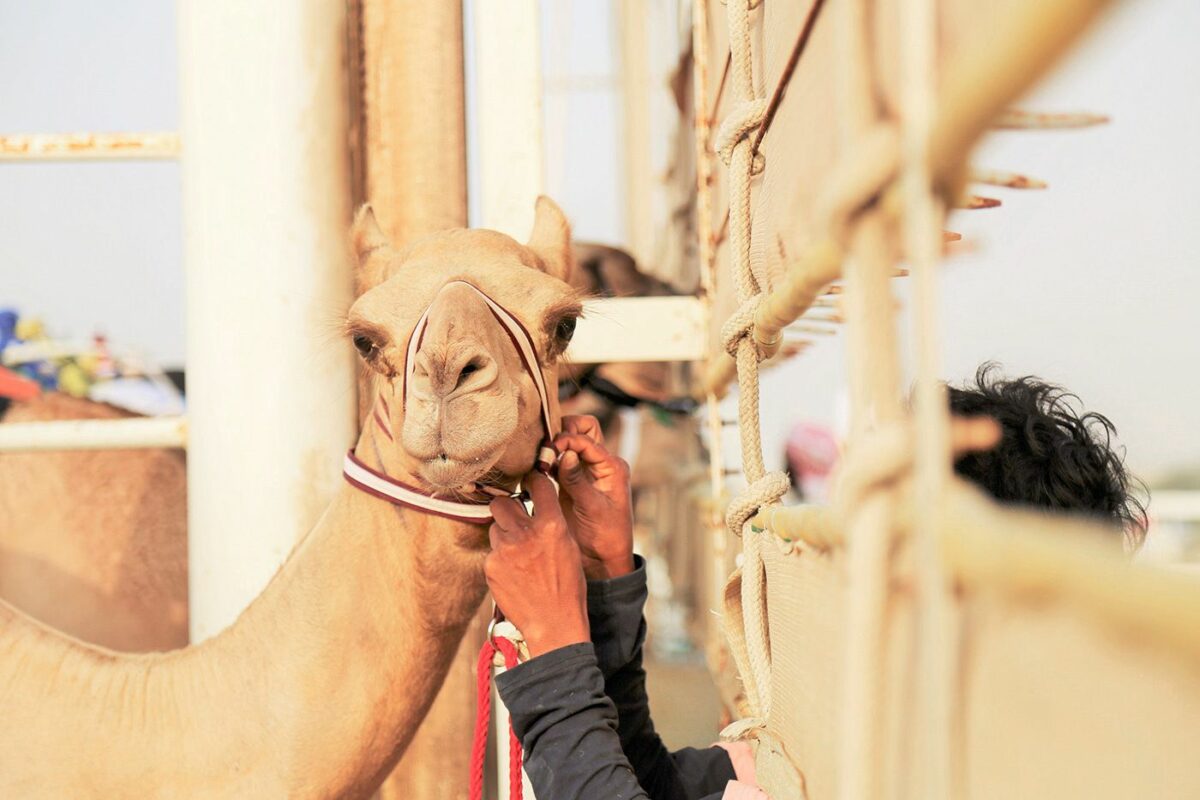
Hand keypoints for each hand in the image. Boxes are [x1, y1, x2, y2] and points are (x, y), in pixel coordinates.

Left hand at [485, 471, 589, 657]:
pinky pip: (492, 551)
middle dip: (508, 508)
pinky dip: (500, 558)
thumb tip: (537, 503)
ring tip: (518, 553)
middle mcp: (526, 534)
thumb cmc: (567, 586)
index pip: (537, 484)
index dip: (533, 480)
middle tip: (515, 518)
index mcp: (552, 526)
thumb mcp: (569, 547)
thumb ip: (552, 522)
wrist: (553, 623)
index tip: (530, 480)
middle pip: (502, 502)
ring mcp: (505, 550)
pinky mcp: (491, 566)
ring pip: (495, 527)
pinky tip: (513, 572)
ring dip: (504, 534)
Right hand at [554, 415, 634, 580]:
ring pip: (569, 443)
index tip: (552, 449)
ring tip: (539, 459)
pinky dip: (547, 460)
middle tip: (546, 447)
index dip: (569, 438)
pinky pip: (558, 462)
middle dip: (563, 430)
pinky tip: (536, 469)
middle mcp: (600, 464)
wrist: (602, 560)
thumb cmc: (605, 536)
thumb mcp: (593, 508)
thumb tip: (565, 453)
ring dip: (553, 445)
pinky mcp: (570, 483)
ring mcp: (584, 472)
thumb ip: (577, 480)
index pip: (589, 437)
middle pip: (582, 429)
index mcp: (612, 467)